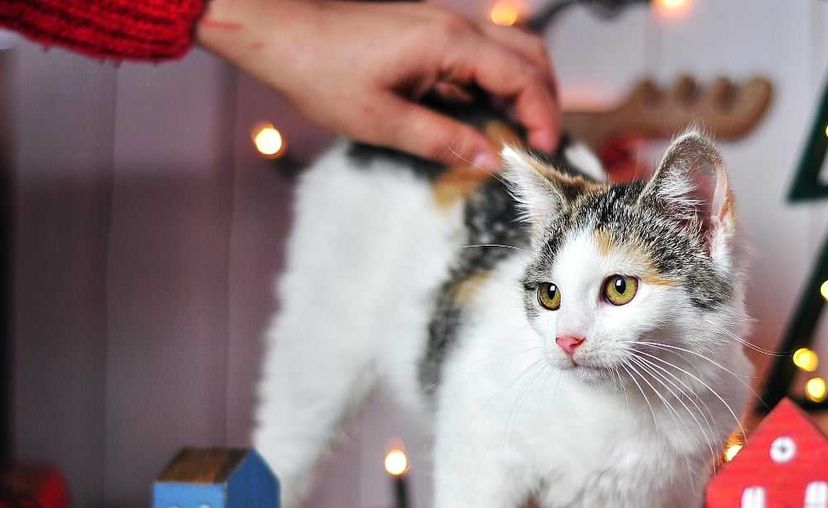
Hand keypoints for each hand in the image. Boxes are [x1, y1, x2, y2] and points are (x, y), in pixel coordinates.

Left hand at [198, 0, 559, 168]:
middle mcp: (455, 28)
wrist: (283, 34)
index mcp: (449, 44)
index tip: (542, 151)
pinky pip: (480, 55)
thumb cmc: (322, 72)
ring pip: (509, 51)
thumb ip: (443, 142)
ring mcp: (443, 28)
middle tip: (538, 143)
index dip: (542, 116)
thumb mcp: (383, 122)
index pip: (522, 77)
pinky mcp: (429, 35)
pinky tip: (481, 117)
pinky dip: (496, 84)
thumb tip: (490, 161)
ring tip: (515, 133)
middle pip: (529, 56)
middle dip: (544, 100)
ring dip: (523, 90)